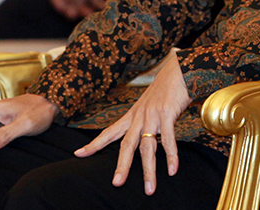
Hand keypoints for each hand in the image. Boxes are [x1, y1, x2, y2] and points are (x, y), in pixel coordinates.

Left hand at [74, 52, 190, 195]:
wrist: (180, 70)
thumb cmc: (167, 88)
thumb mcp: (150, 104)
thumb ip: (146, 119)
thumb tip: (148, 133)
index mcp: (133, 114)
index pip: (110, 132)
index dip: (95, 143)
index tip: (78, 153)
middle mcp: (140, 117)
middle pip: (127, 145)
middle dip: (122, 166)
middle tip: (117, 183)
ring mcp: (153, 116)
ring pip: (148, 147)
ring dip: (149, 170)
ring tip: (149, 189)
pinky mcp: (167, 114)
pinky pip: (168, 139)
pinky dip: (171, 156)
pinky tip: (172, 170)